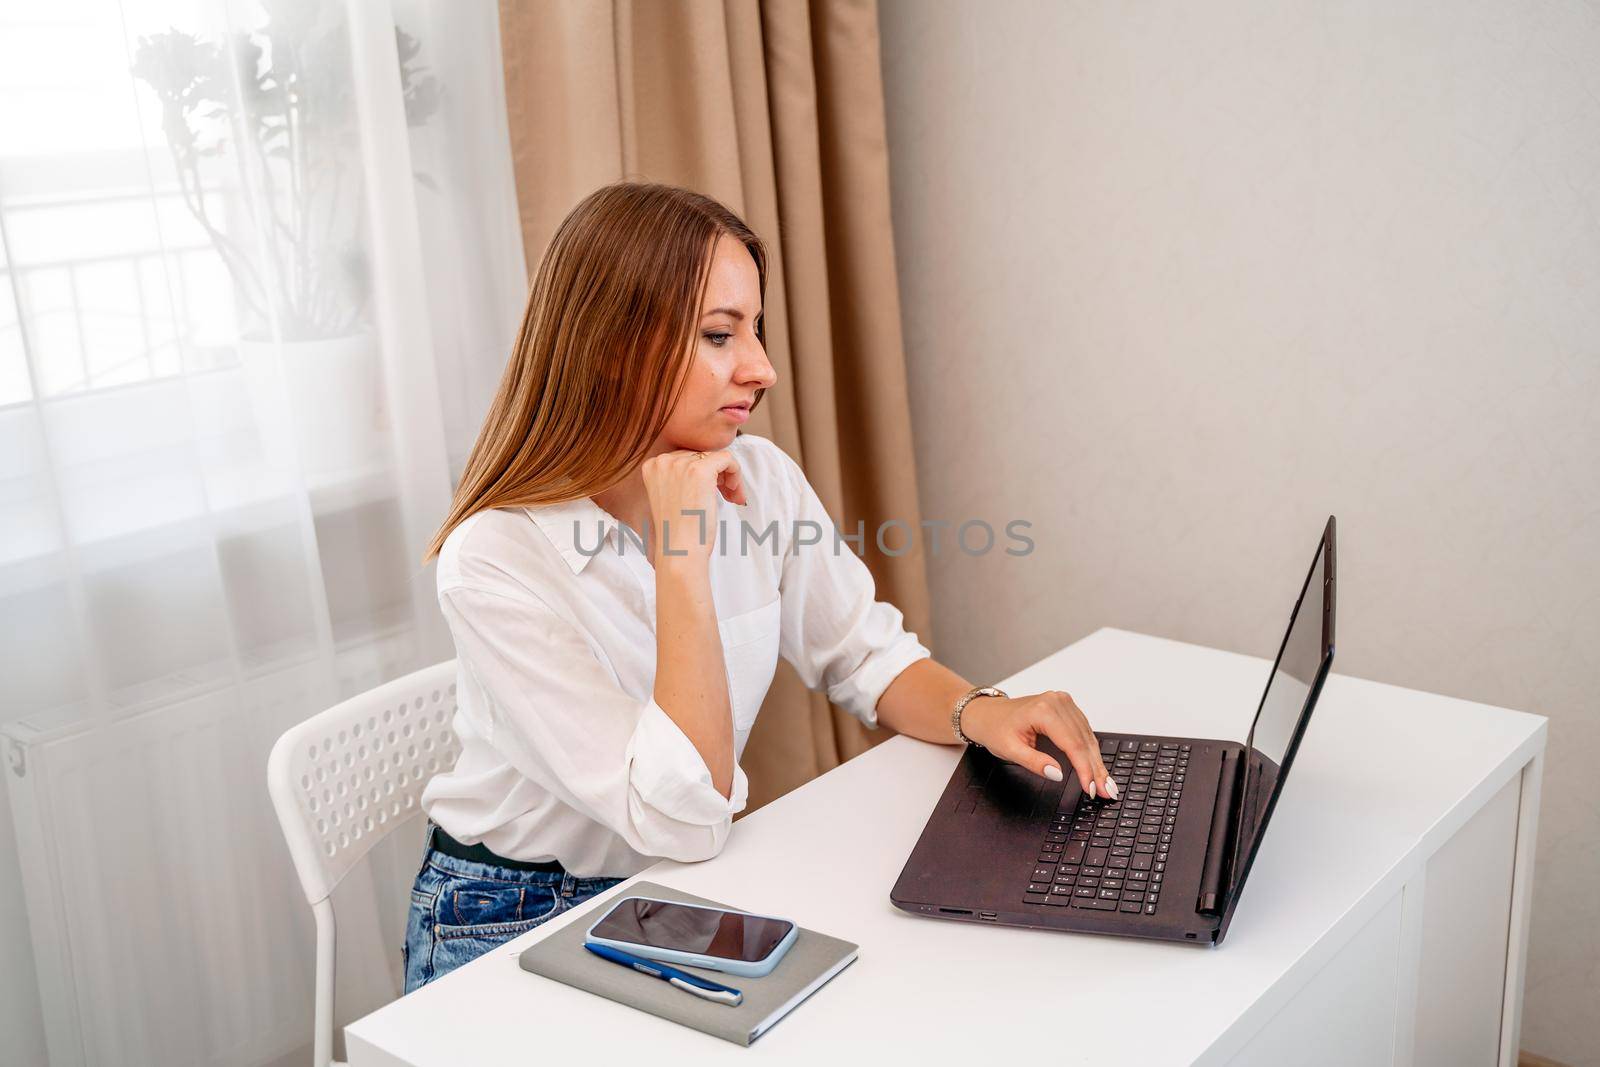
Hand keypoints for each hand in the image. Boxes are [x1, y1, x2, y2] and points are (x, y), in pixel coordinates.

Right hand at [639, 448, 745, 563]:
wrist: (679, 551)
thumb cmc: (678, 533)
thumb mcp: (670, 497)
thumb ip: (679, 479)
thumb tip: (708, 467)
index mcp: (652, 467)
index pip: (686, 458)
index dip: (704, 474)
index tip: (713, 492)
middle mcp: (663, 461)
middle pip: (701, 456)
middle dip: (718, 476)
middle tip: (727, 497)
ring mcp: (681, 464)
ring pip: (716, 457)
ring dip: (729, 478)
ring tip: (732, 498)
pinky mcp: (701, 470)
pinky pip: (728, 459)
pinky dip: (736, 473)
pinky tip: (734, 494)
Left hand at [960, 691, 1115, 798]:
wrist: (987, 713)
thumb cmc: (995, 728)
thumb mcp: (1010, 750)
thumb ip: (1035, 763)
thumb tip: (1058, 774)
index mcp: (1044, 710)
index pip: (1072, 744)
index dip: (1084, 769)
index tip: (1091, 788)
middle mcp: (1057, 702)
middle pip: (1083, 741)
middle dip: (1096, 769)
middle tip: (1107, 791)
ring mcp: (1063, 702)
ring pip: (1087, 737)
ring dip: (1097, 762)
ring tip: (1107, 783)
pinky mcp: (1066, 707)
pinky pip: (1084, 731)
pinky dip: (1091, 750)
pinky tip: (1097, 766)